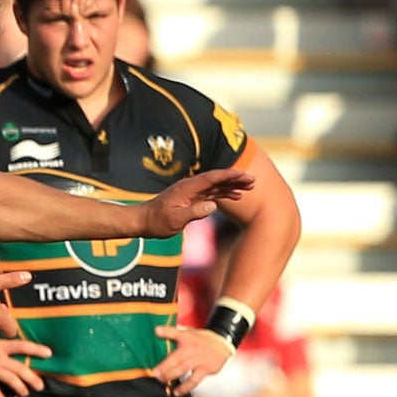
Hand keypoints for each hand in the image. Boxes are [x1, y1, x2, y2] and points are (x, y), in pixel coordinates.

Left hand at [139, 168, 253, 237]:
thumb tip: (213, 205)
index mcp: (187, 188)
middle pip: (216, 179)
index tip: (243, 174)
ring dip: (232, 185)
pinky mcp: (191, 199)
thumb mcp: (175, 219)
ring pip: (216, 186)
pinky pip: (211, 193)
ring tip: (249, 187)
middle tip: (253, 180)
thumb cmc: (157, 222)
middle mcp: (190, 187)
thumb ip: (194, 212)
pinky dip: (224, 193)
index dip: (228, 175)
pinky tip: (235, 196)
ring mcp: (191, 192)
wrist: (143, 222)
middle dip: (235, 178)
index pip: (211, 178)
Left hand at [153, 325, 233, 396]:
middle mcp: (192, 349)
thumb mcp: (187, 333)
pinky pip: (194, 380)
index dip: (165, 332)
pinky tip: (176, 392)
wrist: (222, 346)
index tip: (157, 331)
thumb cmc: (199, 340)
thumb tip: (155, 331)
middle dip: (165, 366)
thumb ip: (171, 333)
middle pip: (177, 358)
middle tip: (154, 373)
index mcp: (186, 338)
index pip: (175, 333)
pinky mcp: (205, 369)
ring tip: (162, 381)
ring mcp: (199, 360)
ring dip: (172, 376)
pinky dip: (185, 387)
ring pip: (183, 370)